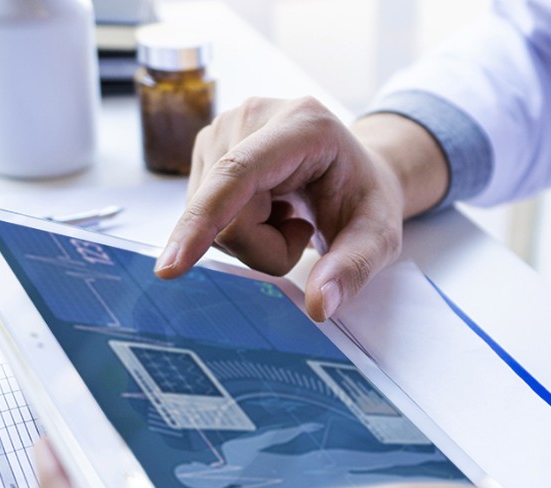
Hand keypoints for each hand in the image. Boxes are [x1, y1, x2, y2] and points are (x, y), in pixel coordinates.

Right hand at [154, 97, 445, 321]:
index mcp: (302, 124)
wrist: (354, 170)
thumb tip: (319, 307)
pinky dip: (236, 228)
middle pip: (224, 212)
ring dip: (250, 239)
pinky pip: (202, 214)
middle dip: (260, 247)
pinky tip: (266, 209)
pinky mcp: (206, 148)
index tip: (171, 267)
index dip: (203, 221)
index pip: (237, 175)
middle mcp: (253, 116)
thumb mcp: (379, 236)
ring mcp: (222, 129)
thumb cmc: (364, 199)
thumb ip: (353, 268)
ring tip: (286, 216)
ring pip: (209, 219)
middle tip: (302, 233)